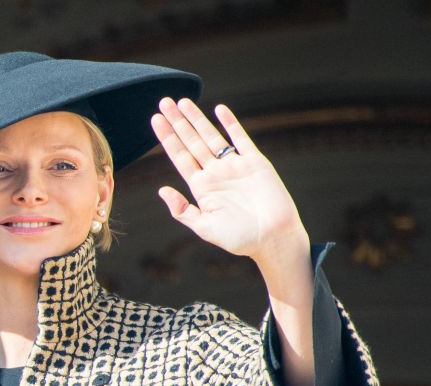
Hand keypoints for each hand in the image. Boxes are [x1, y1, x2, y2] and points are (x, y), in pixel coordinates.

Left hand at [150, 98, 306, 267]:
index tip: (156, 120)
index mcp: (201, 188)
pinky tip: (219, 110)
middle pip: (192, 142)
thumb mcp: (205, 227)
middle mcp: (215, 173)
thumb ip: (183, 210)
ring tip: (182, 102)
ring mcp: (235, 166)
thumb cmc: (240, 238)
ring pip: (212, 136)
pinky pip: (241, 139)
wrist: (274, 238)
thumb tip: (161, 190)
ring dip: (197, 119)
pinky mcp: (255, 162)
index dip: (168, 138)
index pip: (180, 157)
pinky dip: (230, 124)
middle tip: (163, 102)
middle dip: (177, 122)